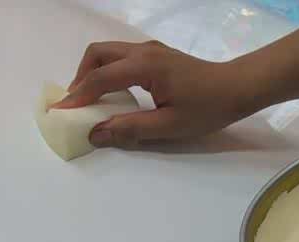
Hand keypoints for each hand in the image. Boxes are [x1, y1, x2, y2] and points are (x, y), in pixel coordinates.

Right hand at [53, 41, 254, 148]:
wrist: (238, 87)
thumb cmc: (207, 108)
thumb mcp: (169, 126)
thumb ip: (130, 129)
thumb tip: (96, 134)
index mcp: (145, 66)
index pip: (100, 78)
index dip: (78, 96)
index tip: (60, 112)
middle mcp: (144, 51)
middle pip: (98, 54)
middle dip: (81, 77)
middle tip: (77, 104)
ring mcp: (152, 49)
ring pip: (110, 52)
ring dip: (94, 73)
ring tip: (92, 100)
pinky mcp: (159, 55)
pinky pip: (123, 57)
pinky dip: (110, 71)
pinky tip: (116, 93)